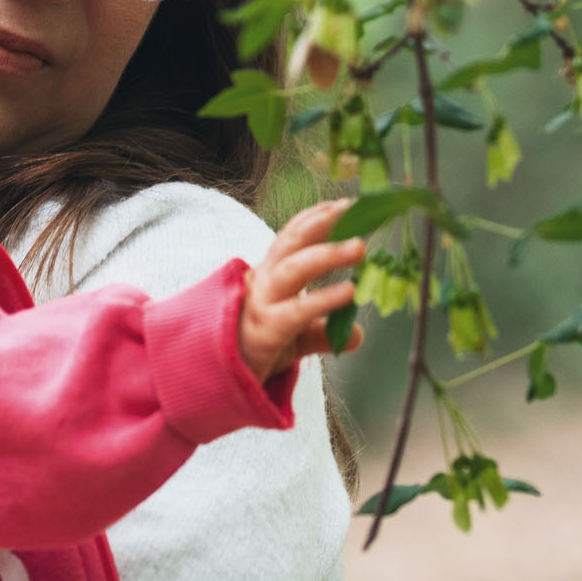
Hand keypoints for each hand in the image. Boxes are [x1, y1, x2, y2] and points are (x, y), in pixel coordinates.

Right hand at [238, 200, 365, 382]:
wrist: (222, 377)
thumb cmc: (258, 347)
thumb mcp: (294, 335)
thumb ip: (323, 331)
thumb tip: (357, 334)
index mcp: (270, 274)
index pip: (291, 236)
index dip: (315, 217)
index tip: (344, 203)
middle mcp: (265, 282)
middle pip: (292, 243)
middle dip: (322, 222)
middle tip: (354, 210)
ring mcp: (263, 304)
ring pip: (294, 270)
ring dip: (328, 254)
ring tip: (360, 247)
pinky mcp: (266, 330)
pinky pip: (297, 311)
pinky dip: (324, 299)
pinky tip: (348, 292)